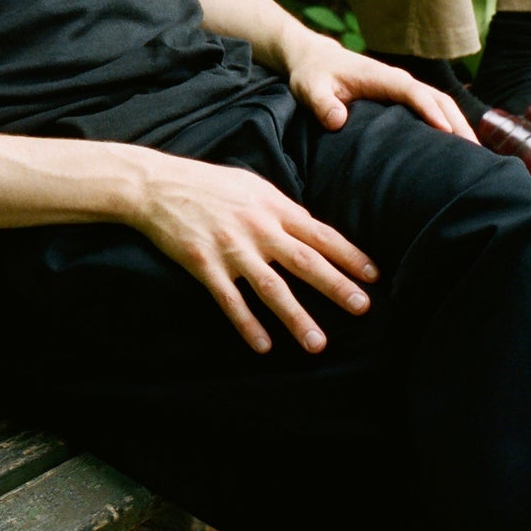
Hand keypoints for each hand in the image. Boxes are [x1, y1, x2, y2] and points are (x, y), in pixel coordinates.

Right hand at [130, 150, 377, 355]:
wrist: (157, 185)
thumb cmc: (208, 183)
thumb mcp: (251, 186)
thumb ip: (281, 209)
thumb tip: (311, 229)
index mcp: (271, 206)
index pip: (319, 233)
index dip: (348, 254)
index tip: (373, 275)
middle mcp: (256, 228)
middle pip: (304, 261)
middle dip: (336, 286)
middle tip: (363, 308)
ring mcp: (230, 248)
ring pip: (271, 288)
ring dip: (296, 317)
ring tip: (318, 343)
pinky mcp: (204, 265)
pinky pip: (230, 300)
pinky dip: (247, 324)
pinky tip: (264, 346)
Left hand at [280, 25, 478, 142]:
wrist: (315, 59)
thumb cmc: (313, 75)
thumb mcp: (309, 88)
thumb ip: (321, 103)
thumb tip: (337, 121)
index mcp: (380, 77)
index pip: (412, 92)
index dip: (430, 110)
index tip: (447, 133)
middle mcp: (398, 80)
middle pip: (437, 99)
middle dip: (458, 123)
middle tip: (475, 154)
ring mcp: (403, 88)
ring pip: (440, 104)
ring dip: (459, 126)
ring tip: (476, 156)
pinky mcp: (403, 98)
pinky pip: (433, 109)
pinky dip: (449, 124)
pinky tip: (459, 148)